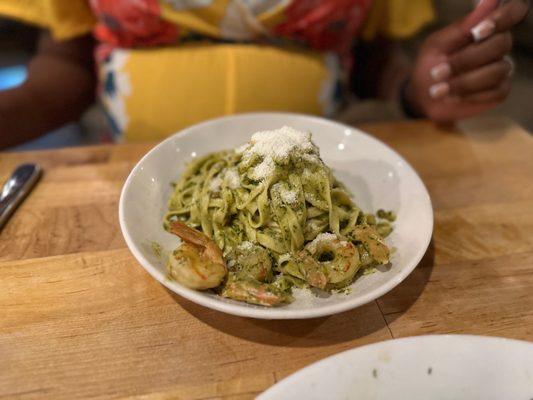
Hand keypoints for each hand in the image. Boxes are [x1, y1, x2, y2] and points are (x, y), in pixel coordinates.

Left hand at [406, 0, 529, 122]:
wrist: (422, 96)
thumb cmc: (430, 64)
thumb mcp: (438, 45)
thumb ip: (462, 27)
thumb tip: (491, 0)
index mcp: (486, 28)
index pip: (513, 11)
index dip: (503, 18)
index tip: (477, 32)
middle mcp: (498, 45)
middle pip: (501, 44)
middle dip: (465, 60)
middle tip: (435, 73)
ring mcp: (501, 68)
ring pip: (497, 71)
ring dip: (463, 82)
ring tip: (437, 90)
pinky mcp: (499, 91)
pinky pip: (496, 91)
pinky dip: (470, 95)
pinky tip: (452, 97)